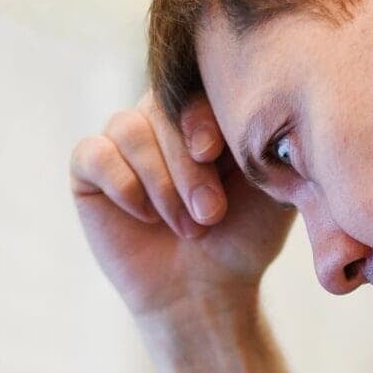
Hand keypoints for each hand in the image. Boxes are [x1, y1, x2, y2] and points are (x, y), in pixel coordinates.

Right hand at [70, 91, 295, 321]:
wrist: (205, 292)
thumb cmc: (243, 239)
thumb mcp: (275, 186)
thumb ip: (276, 142)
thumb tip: (283, 102)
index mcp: (204, 109)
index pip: (194, 81)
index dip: (199, 112)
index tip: (214, 153)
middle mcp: (160, 116)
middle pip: (160, 106)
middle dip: (186, 164)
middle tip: (210, 213)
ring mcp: (122, 142)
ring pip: (128, 128)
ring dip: (160, 181)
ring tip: (188, 226)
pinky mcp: (89, 170)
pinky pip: (93, 153)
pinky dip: (122, 185)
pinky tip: (145, 216)